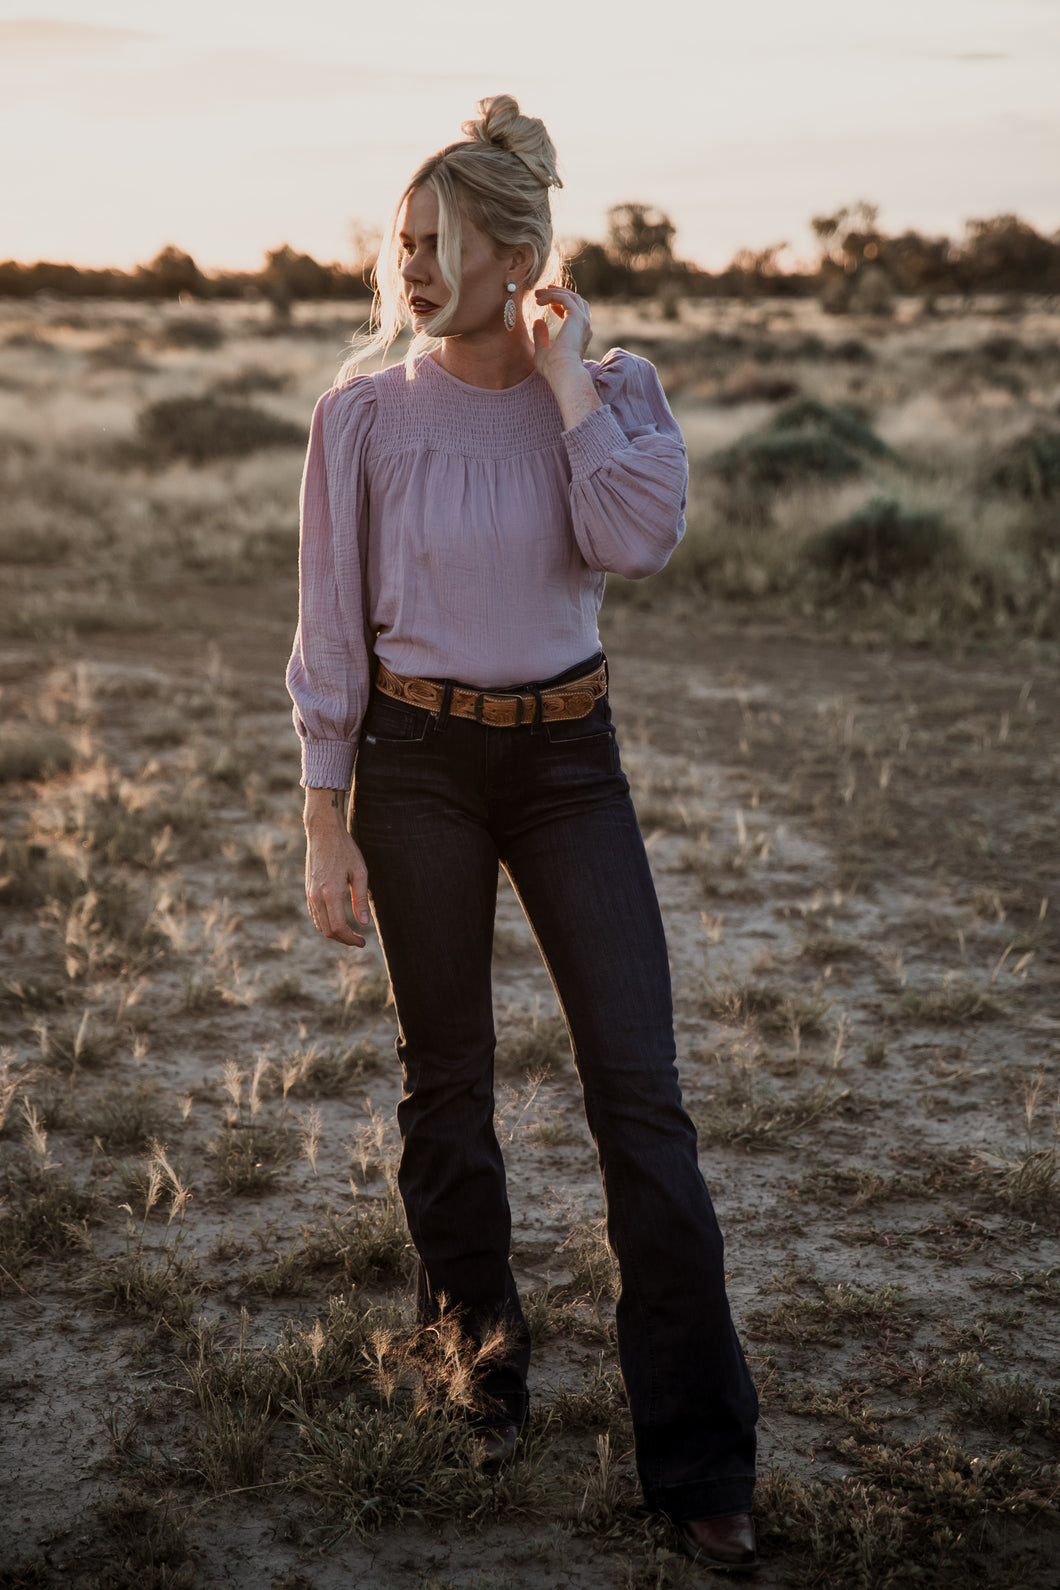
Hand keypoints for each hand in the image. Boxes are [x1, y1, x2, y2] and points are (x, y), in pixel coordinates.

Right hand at [303, 789, 370, 946]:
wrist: (323, 833)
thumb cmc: (345, 850)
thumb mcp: (360, 873)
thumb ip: (360, 899)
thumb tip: (364, 923)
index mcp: (331, 893)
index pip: (339, 927)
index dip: (351, 939)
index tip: (363, 942)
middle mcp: (316, 896)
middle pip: (328, 930)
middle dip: (344, 939)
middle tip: (359, 940)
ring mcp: (309, 893)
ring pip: (319, 925)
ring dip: (334, 933)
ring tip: (350, 933)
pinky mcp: (308, 890)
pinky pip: (315, 914)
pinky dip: (325, 923)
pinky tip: (337, 921)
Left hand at [532, 286, 600, 429]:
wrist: (563, 372)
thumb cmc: (553, 369)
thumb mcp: (542, 352)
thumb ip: (541, 336)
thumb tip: (538, 320)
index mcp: (580, 335)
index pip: (575, 312)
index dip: (560, 304)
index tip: (545, 302)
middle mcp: (584, 326)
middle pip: (576, 301)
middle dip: (558, 293)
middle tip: (540, 292)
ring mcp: (583, 321)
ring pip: (572, 296)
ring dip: (554, 292)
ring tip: (537, 294)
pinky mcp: (576, 317)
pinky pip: (565, 298)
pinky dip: (552, 296)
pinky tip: (538, 302)